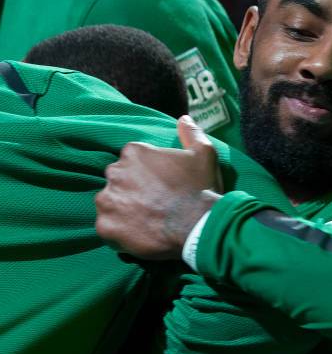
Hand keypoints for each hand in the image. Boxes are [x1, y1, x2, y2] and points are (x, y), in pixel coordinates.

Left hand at [95, 115, 221, 259]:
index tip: (162, 186)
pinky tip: (141, 234)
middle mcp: (115, 172)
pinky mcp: (105, 227)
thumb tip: (183, 119)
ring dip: (124, 211)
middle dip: (132, 190)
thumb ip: (191, 133)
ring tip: (148, 221)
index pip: (132, 161)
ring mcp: (107, 201)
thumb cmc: (201, 188)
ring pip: (111, 204)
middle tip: (155, 204)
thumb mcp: (204, 153)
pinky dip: (121, 232)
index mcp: (134, 152)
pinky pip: (108, 229)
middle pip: (119, 181)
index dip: (147, 175)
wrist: (199, 225)